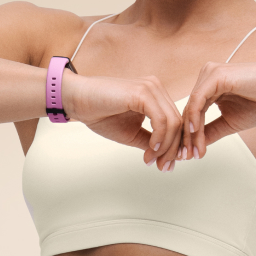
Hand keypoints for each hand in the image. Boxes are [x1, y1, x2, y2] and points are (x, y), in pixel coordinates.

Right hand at [60, 72, 186, 169]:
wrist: (77, 100)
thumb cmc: (100, 113)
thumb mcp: (131, 133)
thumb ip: (149, 141)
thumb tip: (165, 156)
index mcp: (156, 96)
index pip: (176, 122)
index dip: (175, 145)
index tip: (168, 164)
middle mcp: (156, 88)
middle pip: (178, 123)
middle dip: (173, 149)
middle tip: (164, 167)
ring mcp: (151, 88)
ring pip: (173, 123)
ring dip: (166, 147)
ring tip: (153, 160)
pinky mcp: (143, 92)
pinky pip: (161, 120)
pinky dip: (160, 138)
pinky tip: (151, 150)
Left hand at [177, 59, 255, 160]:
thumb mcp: (230, 122)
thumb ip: (211, 131)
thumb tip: (195, 146)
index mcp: (209, 87)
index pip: (192, 113)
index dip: (188, 136)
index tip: (188, 155)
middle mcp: (206, 77)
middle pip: (188, 111)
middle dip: (186, 137)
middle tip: (184, 157)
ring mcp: (210, 74)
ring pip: (191, 107)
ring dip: (190, 132)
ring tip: (192, 151)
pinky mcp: (216, 75)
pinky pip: (198, 99)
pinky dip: (194, 117)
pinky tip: (194, 132)